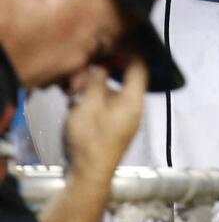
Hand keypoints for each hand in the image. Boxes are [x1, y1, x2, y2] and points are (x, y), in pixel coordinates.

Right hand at [62, 59, 146, 176]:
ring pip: (112, 94)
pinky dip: (93, 102)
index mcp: (134, 98)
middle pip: (124, 80)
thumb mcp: (89, 106)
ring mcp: (124, 119)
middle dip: (104, 73)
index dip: (128, 52)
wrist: (89, 175)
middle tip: (85, 72)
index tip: (112, 45)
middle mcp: (134, 107)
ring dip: (95, 89)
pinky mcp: (113, 129)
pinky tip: (75, 105)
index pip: (140, 66)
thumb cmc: (91, 138)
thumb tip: (101, 67)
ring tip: (75, 90)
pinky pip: (106, 107)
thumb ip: (96, 83)